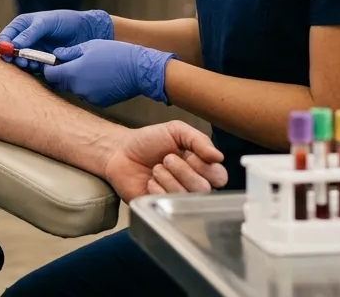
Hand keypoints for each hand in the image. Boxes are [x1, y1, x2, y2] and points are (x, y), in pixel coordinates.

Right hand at [0, 9, 113, 72]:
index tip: (8, 51)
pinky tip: (39, 67)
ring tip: (31, 64)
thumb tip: (13, 45)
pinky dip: (34, 69)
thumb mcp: (46, 22)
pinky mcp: (43, 62)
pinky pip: (34, 68)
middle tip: (21, 61)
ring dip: (24, 64)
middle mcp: (26, 39)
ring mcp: (34, 51)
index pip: (6, 36)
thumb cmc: (65, 21)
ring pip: (22, 61)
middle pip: (11, 51)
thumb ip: (30, 32)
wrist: (86, 31)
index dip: (5, 44)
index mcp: (23, 25)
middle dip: (14, 57)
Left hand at [42, 40, 176, 106]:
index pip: (49, 75)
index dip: (49, 68)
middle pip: (61, 83)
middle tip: (71, 63)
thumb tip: (56, 54)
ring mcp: (89, 97)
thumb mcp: (89, 46)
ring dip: (77, 81)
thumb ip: (69, 52)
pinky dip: (89, 87)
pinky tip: (100, 77)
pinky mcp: (100, 102)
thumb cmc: (115, 53)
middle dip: (62, 74)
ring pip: (75, 89)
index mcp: (73, 73)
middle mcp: (78, 89)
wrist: (140, 70)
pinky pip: (88, 94)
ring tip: (90, 68)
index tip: (52, 62)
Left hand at [103, 121, 227, 200]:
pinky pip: (169, 205)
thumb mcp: (176, 131)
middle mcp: (193, 186)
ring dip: (168, 178)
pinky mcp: (162, 208)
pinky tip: (150, 182)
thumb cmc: (149, 141)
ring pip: (187, 197)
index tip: (187, 154)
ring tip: (156, 169)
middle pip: (204, 188)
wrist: (120, 152)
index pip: (219, 176)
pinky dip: (157, 189)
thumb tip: (218, 156)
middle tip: (166, 159)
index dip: (204, 166)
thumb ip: (199, 140)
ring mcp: (178, 199)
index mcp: (201, 168)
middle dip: (182, 170)